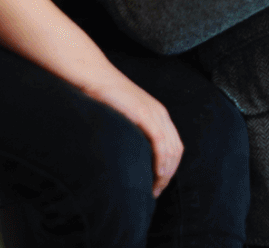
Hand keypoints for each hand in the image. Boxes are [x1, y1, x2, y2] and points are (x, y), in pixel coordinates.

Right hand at [79, 78, 183, 197]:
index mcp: (158, 114)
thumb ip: (130, 130)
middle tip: (155, 192)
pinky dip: (161, 160)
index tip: (158, 185)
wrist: (93, 75)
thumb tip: (127, 153)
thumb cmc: (101, 97)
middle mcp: (160, 114)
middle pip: (176, 151)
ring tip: (154, 189)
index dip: (170, 167)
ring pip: (170, 149)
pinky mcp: (143, 113)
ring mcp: (154, 113)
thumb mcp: (122, 116)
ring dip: (165, 173)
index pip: (174, 146)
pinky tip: (156, 174)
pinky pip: (160, 141)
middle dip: (168, 175)